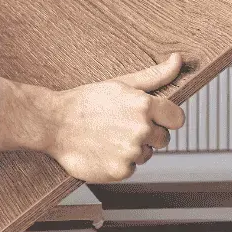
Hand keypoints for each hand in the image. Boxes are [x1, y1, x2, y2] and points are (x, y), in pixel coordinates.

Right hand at [0, 56, 185, 181]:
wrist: (53, 123)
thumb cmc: (87, 101)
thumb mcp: (121, 83)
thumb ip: (155, 75)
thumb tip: (178, 60)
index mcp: (144, 106)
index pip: (177, 119)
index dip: (165, 118)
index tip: (151, 117)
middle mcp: (141, 130)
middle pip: (163, 139)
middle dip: (147, 134)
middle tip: (121, 125)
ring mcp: (131, 152)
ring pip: (146, 155)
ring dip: (133, 149)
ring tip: (108, 137)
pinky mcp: (120, 171)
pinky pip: (132, 169)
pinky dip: (119, 163)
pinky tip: (103, 150)